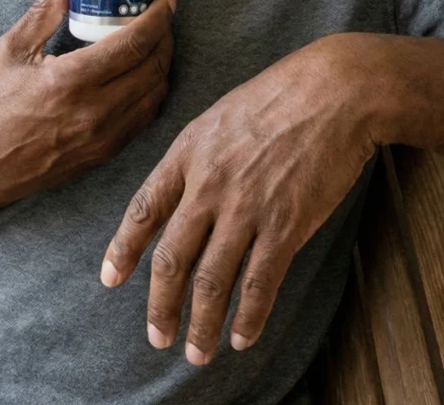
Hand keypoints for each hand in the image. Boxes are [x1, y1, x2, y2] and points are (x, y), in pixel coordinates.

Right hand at [0, 0, 175, 205]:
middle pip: (154, 66)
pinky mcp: (107, 152)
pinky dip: (152, 91)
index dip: (157, 18)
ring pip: (155, 93)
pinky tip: (143, 75)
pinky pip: (145, 117)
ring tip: (156, 43)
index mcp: (70, 80)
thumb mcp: (12, 50)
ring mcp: (105, 136)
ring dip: (162, 63)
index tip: (165, 2)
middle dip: (165, 36)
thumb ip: (45, 10)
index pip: (134, 43)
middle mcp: (95, 110)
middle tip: (162, 18)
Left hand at [100, 33, 380, 364]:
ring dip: (201, 324)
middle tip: (156, 336)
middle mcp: (208, 184)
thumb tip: (187, 194)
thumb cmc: (280, 96)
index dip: (124, 248)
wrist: (333, 91)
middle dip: (161, 305)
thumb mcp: (220, 115)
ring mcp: (246, 206)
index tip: (110, 278)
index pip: (144, 209)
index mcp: (188, 152)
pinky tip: (241, 338)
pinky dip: (248, 317)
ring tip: (196, 352)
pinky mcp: (285, 224)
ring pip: (211, 281)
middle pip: (172, 257)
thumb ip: (199, 156)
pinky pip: (259, 283)